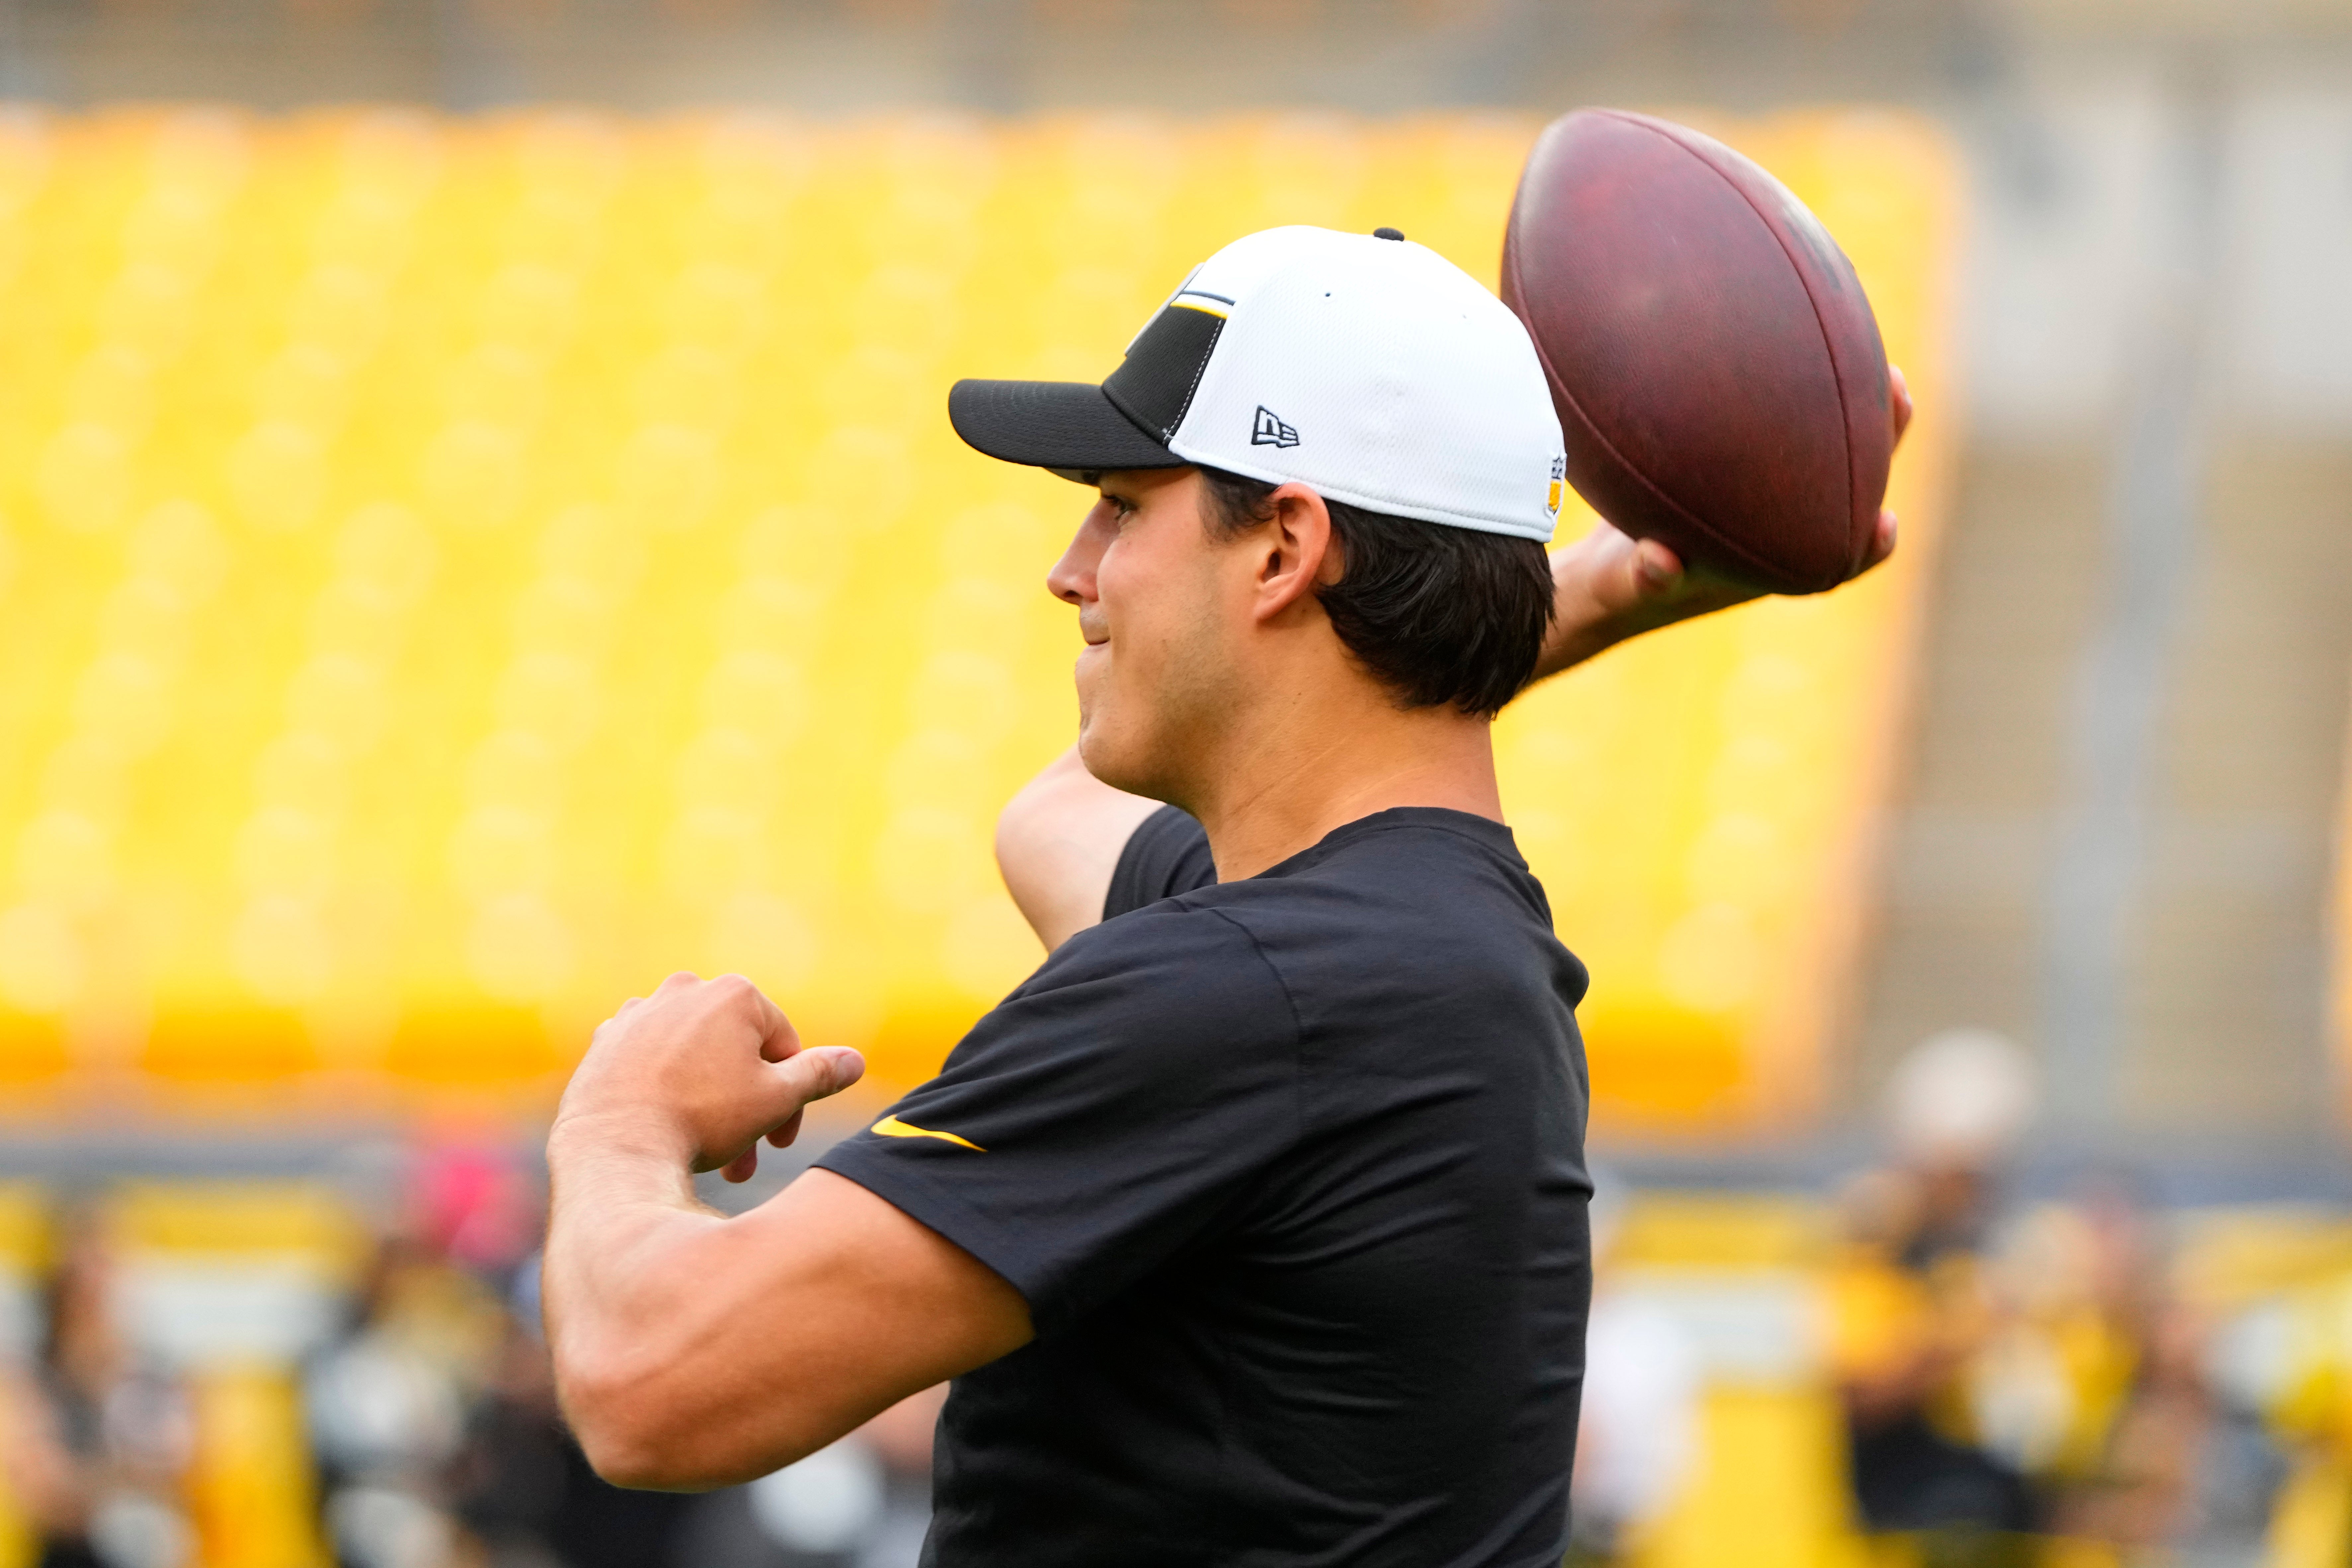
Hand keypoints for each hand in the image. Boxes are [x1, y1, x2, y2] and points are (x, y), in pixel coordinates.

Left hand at [552, 972, 864, 1184]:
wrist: (612, 1147)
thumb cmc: (701, 1119)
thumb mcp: (776, 1099)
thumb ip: (818, 1074)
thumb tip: (854, 1061)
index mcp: (734, 993)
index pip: (783, 1046)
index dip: (792, 1097)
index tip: (780, 1142)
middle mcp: (685, 990)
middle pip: (736, 1053)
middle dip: (748, 1108)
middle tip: (745, 1161)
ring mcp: (640, 1012)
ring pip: (694, 1060)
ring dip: (710, 1103)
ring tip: (708, 1155)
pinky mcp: (607, 1040)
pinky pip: (652, 1064)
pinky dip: (666, 1091)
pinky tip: (666, 1127)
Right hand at [1533, 365, 1911, 679]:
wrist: (1598, 572)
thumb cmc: (1615, 588)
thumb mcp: (1619, 587)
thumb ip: (1642, 579)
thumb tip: (1660, 562)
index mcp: (1769, 567)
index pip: (1839, 560)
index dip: (1870, 543)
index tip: (1886, 522)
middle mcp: (1781, 530)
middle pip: (1849, 486)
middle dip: (1878, 441)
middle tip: (1895, 391)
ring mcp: (1765, 496)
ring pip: (1821, 448)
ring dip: (1843, 407)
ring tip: (1859, 350)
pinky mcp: (1740, 468)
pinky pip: (1776, 428)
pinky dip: (1785, 393)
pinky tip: (1774, 338)